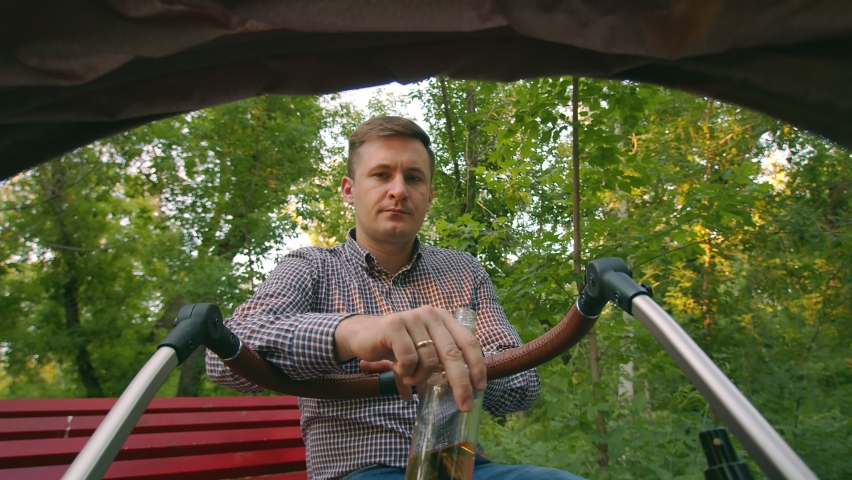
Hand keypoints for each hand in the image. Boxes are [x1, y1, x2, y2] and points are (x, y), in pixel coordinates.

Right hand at [334, 306, 486, 410]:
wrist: (363, 336)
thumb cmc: (397, 347)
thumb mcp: (422, 353)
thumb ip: (440, 365)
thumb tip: (461, 393)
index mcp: (443, 319)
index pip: (468, 341)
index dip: (477, 365)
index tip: (480, 387)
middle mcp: (431, 315)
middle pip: (453, 353)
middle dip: (461, 383)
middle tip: (464, 405)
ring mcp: (412, 318)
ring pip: (429, 360)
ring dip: (420, 378)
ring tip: (409, 379)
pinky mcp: (394, 326)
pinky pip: (408, 358)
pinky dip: (405, 371)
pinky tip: (397, 369)